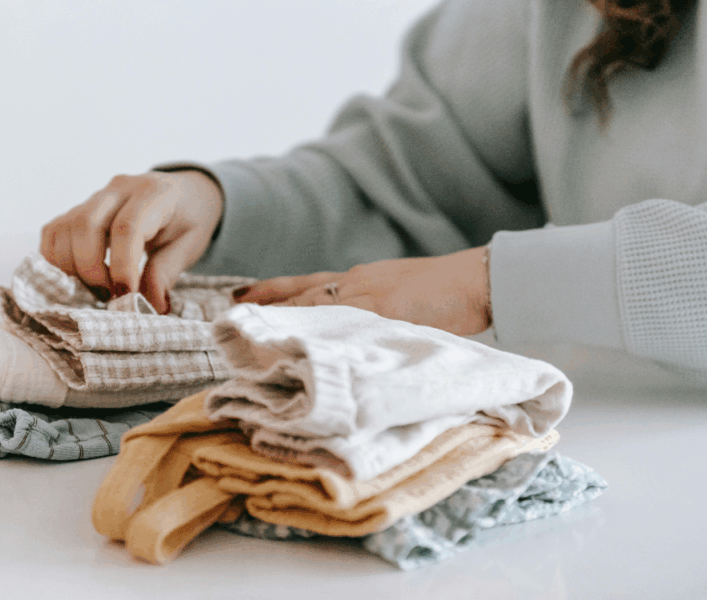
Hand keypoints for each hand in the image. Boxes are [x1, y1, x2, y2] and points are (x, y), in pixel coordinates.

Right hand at [40, 170, 222, 312]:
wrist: (184, 193)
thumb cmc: (188, 219)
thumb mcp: (190, 245)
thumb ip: (167, 272)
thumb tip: (151, 306)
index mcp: (154, 193)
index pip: (127, 228)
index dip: (122, 267)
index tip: (125, 297)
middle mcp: (119, 188)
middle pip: (86, 225)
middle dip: (91, 270)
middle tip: (109, 296)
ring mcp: (94, 196)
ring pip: (64, 229)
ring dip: (72, 268)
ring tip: (97, 289)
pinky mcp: (77, 209)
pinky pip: (53, 233)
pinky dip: (57, 260)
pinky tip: (79, 278)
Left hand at [232, 247, 491, 336]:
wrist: (478, 279)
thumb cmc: (445, 290)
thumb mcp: (399, 295)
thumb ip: (371, 311)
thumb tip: (351, 333)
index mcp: (359, 281)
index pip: (305, 286)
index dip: (270, 292)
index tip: (238, 298)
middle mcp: (357, 286)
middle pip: (301, 299)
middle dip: (266, 313)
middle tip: (227, 324)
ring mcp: (371, 300)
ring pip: (316, 311)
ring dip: (284, 327)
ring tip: (249, 340)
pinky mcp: (388, 316)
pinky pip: (348, 331)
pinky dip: (324, 343)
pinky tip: (298, 354)